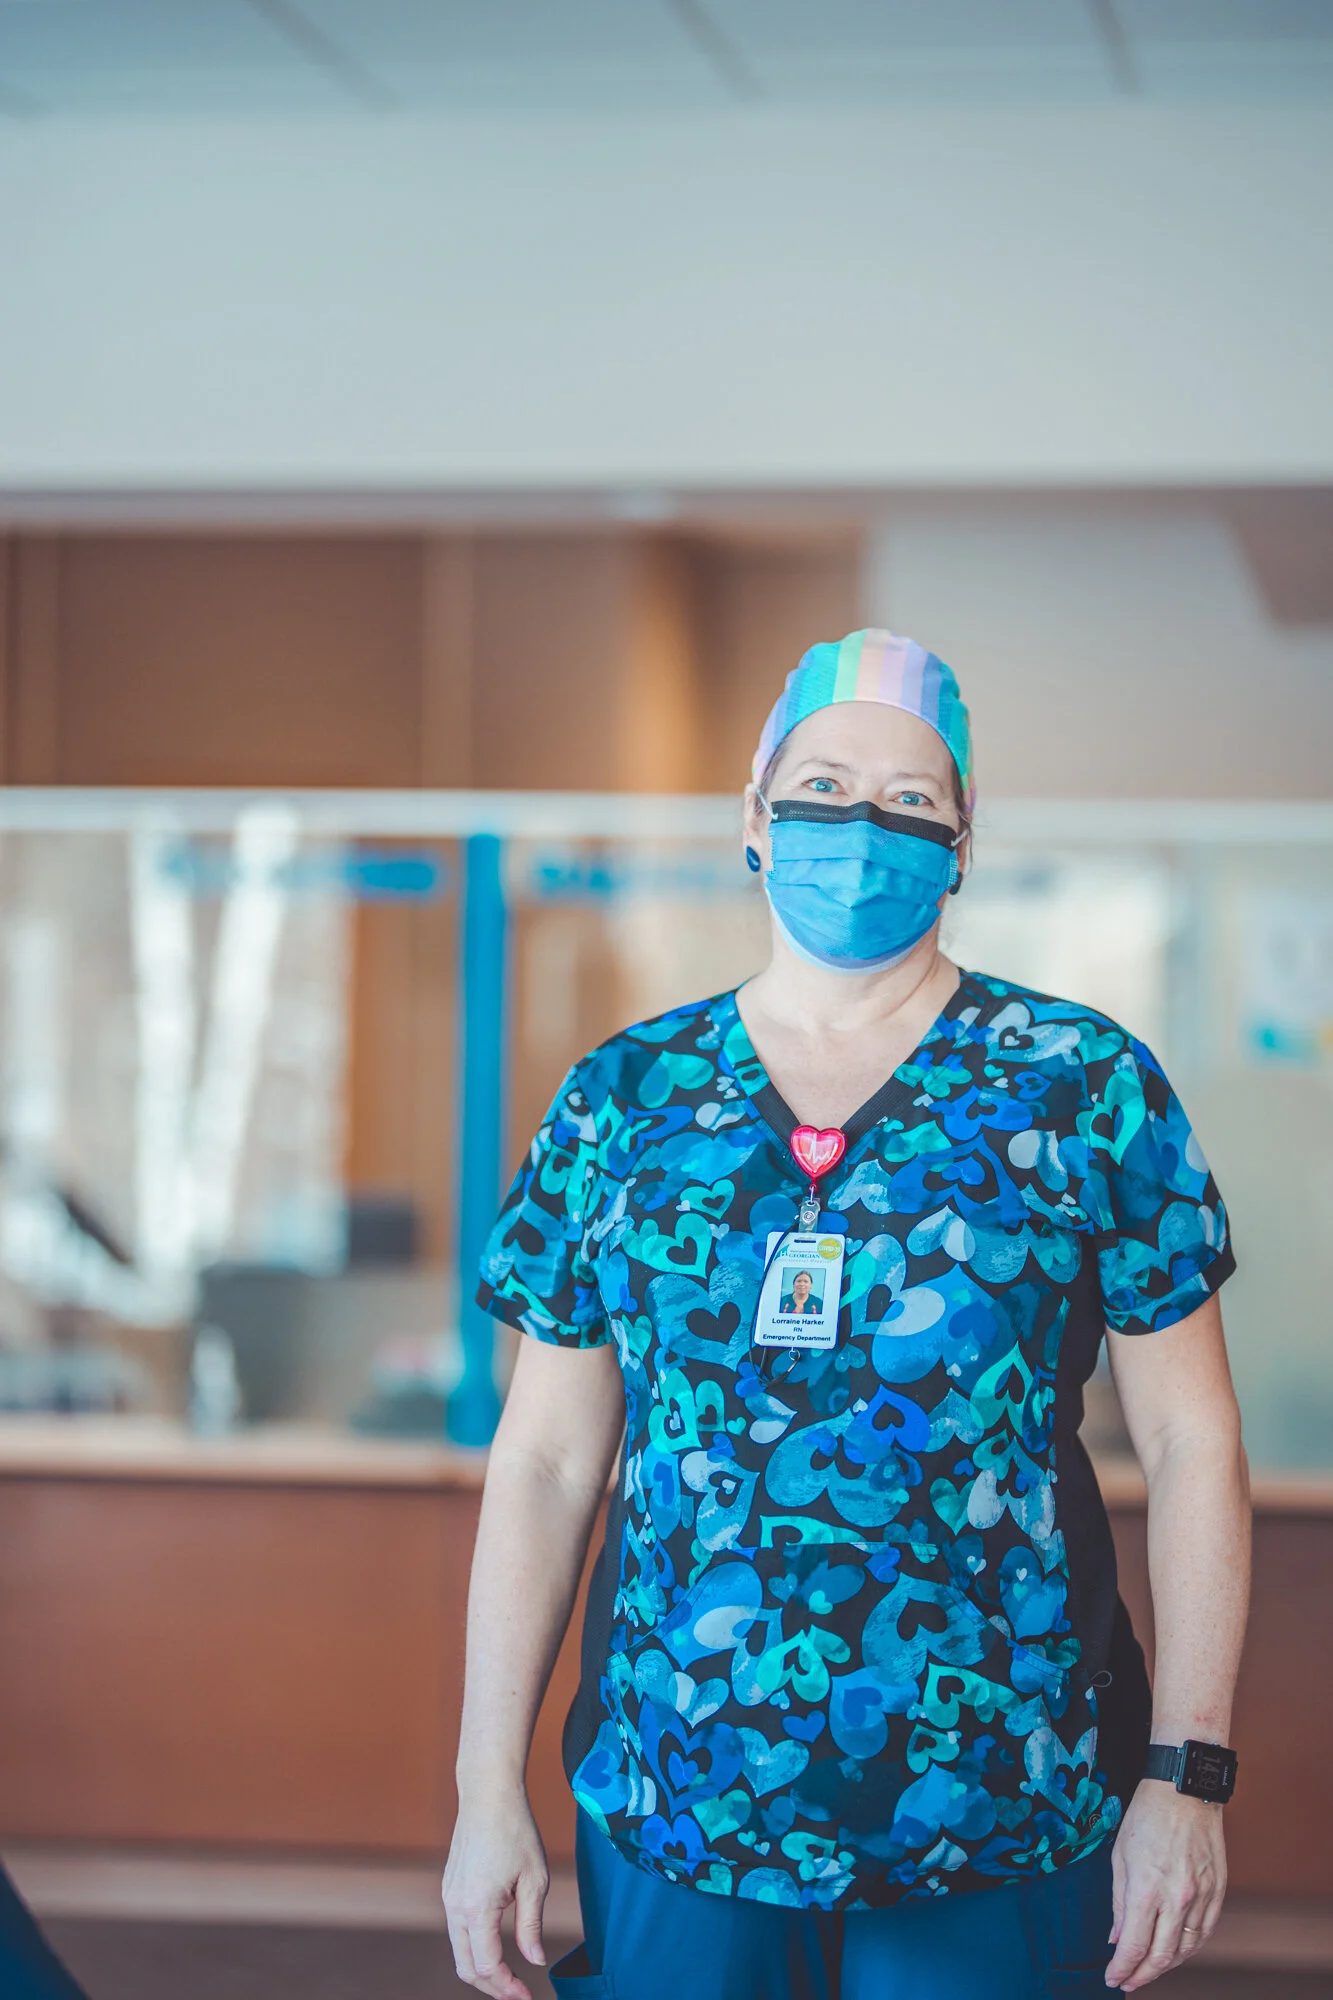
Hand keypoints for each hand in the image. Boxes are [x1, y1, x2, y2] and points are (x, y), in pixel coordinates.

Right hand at [442, 1793, 549, 1998]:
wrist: (487, 1794)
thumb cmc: (515, 1831)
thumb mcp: (534, 1880)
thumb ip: (531, 1926)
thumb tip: (535, 1960)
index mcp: (477, 1908)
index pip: (488, 1966)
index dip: (508, 1988)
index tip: (528, 1996)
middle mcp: (455, 1907)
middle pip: (467, 1968)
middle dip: (491, 1987)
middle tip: (518, 1993)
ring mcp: (448, 1897)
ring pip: (459, 1952)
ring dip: (481, 1970)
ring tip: (509, 1976)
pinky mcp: (449, 1888)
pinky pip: (458, 1931)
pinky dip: (474, 1948)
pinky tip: (495, 1947)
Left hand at [1105, 1780, 1225, 1989]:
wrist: (1185, 1789)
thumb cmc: (1147, 1816)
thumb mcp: (1120, 1855)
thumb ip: (1119, 1902)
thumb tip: (1117, 1938)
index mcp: (1147, 1888)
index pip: (1133, 1946)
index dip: (1122, 1968)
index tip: (1112, 1978)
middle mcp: (1177, 1898)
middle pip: (1161, 1956)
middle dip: (1142, 1975)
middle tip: (1128, 1981)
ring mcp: (1202, 1896)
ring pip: (1186, 1950)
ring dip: (1165, 1966)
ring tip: (1148, 1970)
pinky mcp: (1218, 1891)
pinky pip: (1204, 1932)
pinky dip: (1189, 1949)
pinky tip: (1176, 1952)